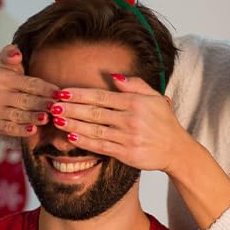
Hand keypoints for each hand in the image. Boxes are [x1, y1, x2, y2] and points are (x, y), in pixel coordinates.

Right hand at [0, 44, 59, 136]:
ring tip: (49, 118)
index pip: (29, 84)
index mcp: (1, 77)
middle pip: (26, 100)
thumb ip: (10, 54)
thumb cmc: (2, 81)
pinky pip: (9, 128)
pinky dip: (21, 130)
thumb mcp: (5, 65)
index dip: (46, 89)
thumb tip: (16, 54)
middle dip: (44, 104)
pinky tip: (33, 130)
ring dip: (35, 118)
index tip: (60, 93)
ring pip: (18, 115)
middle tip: (58, 108)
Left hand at [49, 73, 197, 173]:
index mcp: (135, 102)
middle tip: (52, 104)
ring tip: (56, 119)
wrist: (176, 149)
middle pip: (94, 112)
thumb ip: (134, 85)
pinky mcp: (127, 153)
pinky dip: (84, 141)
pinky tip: (71, 135)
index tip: (62, 92)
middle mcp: (131, 119)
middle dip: (71, 108)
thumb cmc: (163, 121)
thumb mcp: (154, 97)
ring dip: (73, 124)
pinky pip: (101, 146)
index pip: (101, 96)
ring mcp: (128, 137)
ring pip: (94, 129)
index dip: (79, 94)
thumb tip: (113, 76)